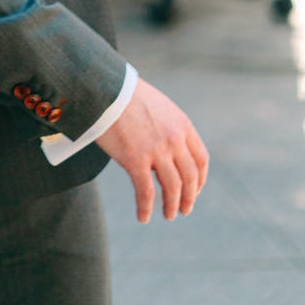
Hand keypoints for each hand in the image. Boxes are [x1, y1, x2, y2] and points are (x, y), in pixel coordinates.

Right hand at [95, 77, 209, 221]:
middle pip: (190, 177)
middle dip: (189, 197)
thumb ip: (165, 125)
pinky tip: (143, 217)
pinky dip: (146, 207)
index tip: (195, 189)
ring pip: (173, 187)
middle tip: (184, 209)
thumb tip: (161, 143)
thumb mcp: (156, 106)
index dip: (200, 179)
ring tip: (169, 215)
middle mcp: (174, 140)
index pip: (201, 159)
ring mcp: (156, 151)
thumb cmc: (123, 94)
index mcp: (182, 125)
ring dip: (172, 205)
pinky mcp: (135, 160)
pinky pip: (145, 192)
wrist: (103, 88)